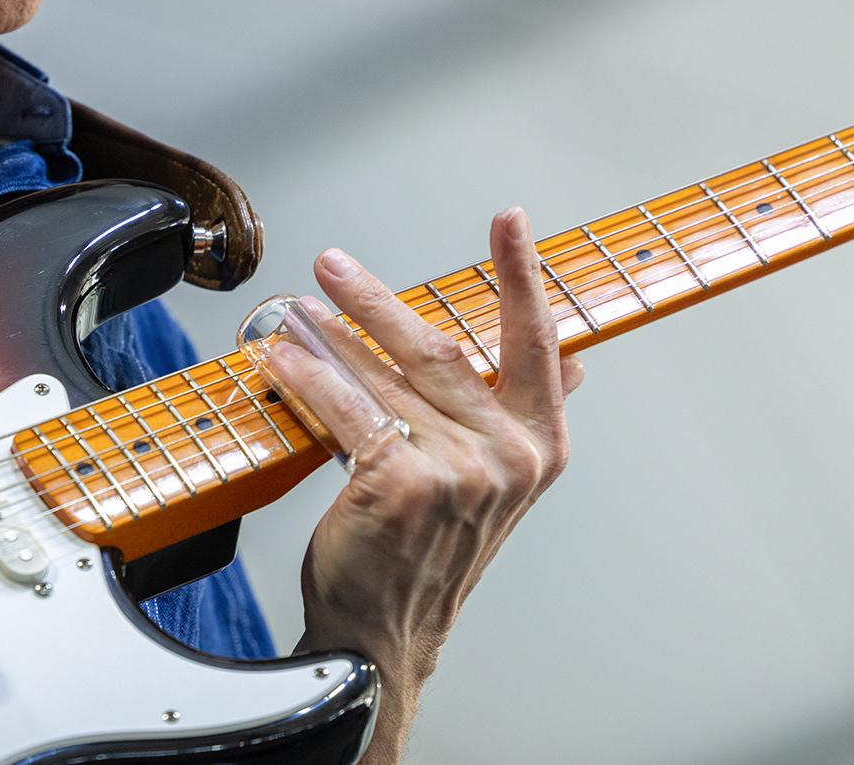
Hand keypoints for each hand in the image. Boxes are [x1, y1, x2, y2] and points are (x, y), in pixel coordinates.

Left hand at [282, 208, 581, 761]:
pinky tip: (281, 357)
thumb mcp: (497, 485)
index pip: (535, 342)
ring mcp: (458, 471)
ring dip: (331, 335)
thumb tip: (572, 361)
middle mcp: (508, 456)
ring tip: (296, 307)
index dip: (520, 276)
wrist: (386, 632)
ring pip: (383, 378)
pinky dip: (307, 378)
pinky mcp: (402, 484)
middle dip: (376, 301)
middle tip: (334, 266)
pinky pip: (345, 411)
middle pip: (440, 348)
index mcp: (540, 447)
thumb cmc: (430, 552)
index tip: (509, 221)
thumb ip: (525, 416)